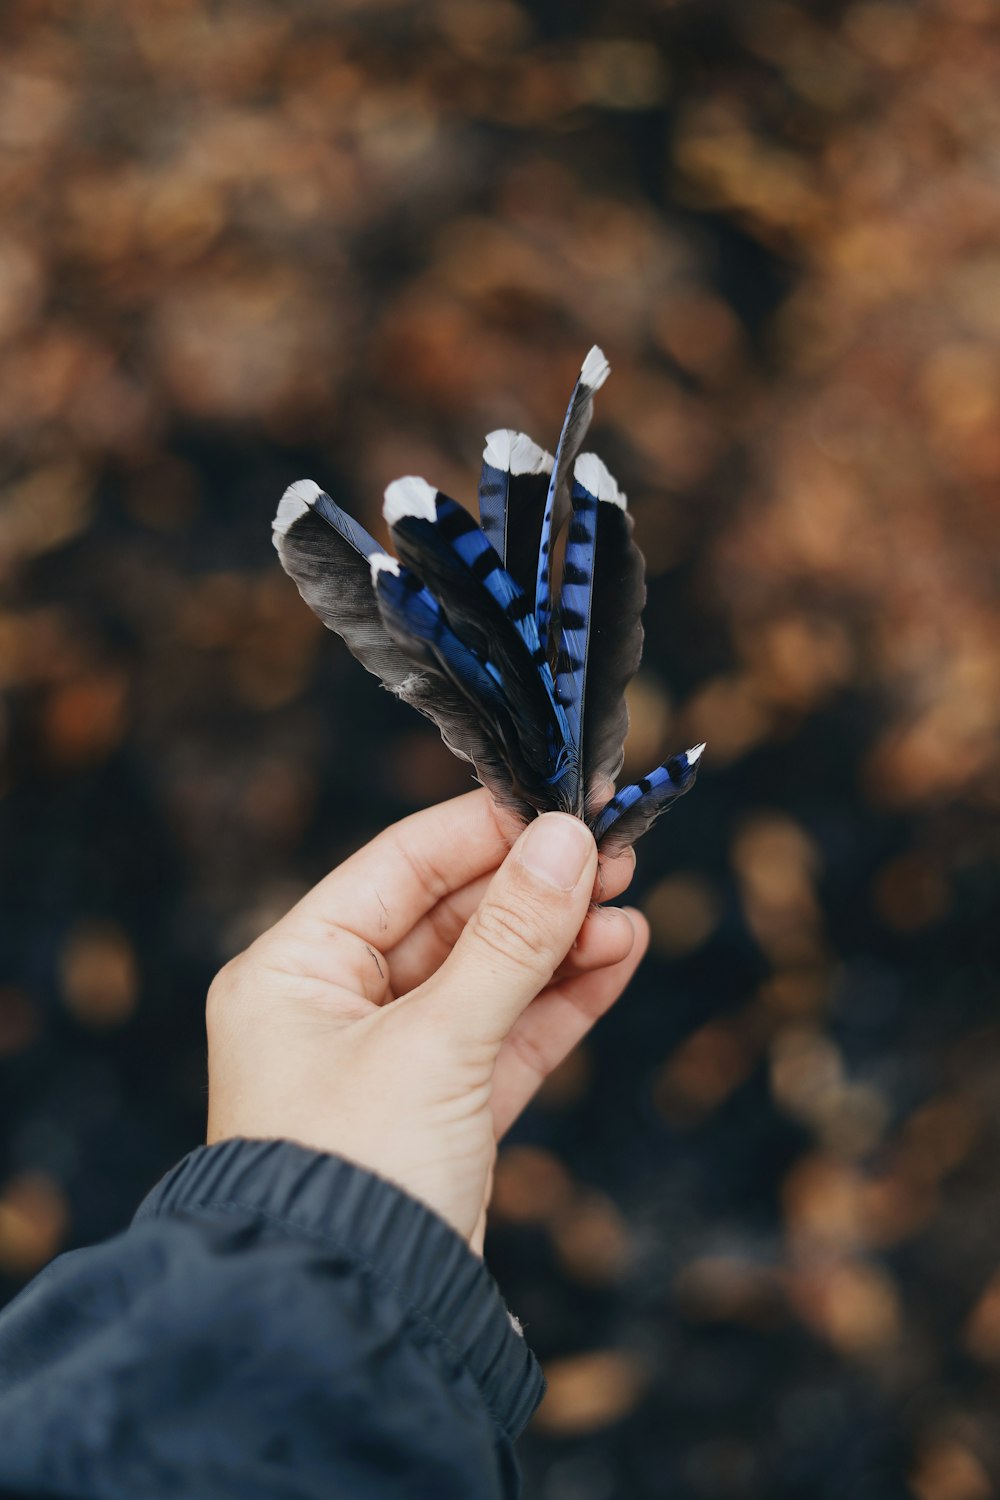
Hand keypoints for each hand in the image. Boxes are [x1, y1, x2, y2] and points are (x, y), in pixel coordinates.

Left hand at [206, 791, 648, 1252]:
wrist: (347, 1329)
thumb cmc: (354, 1174)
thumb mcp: (437, 1041)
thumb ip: (509, 939)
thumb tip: (568, 841)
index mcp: (293, 971)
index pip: (399, 866)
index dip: (485, 831)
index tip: (564, 805)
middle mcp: (331, 1008)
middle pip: (448, 917)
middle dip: (533, 890)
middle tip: (613, 857)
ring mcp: (386, 1062)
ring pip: (485, 977)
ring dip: (556, 944)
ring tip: (627, 913)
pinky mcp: (436, 1113)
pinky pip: (503, 1036)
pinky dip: (557, 1002)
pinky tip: (613, 961)